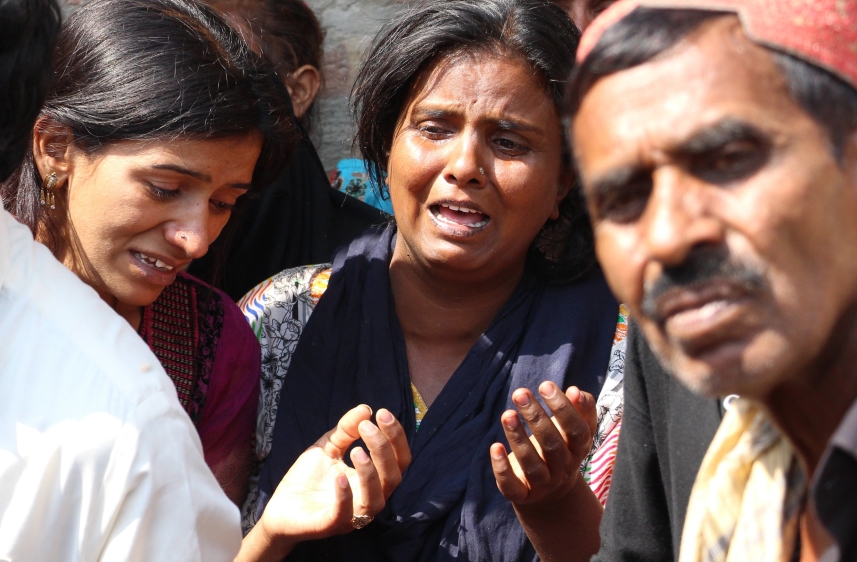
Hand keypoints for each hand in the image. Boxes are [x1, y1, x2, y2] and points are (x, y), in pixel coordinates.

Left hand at [259, 405, 410, 543]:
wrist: (280, 508)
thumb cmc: (309, 479)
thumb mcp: (328, 447)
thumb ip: (346, 430)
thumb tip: (365, 408)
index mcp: (373, 480)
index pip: (398, 459)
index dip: (395, 437)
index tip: (382, 413)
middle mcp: (368, 498)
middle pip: (393, 477)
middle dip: (383, 449)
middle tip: (367, 426)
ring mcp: (351, 515)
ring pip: (375, 499)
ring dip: (370, 473)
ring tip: (356, 450)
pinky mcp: (329, 526)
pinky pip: (344, 514)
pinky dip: (345, 495)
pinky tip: (338, 476)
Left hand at [490, 382, 595, 506]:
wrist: (554, 494)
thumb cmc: (562, 447)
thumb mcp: (574, 430)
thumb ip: (580, 409)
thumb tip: (575, 391)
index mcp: (579, 449)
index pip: (576, 430)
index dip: (563, 408)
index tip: (546, 385)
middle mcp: (563, 468)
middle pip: (552, 445)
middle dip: (535, 417)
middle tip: (520, 393)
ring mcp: (543, 484)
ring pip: (531, 464)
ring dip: (518, 438)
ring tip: (507, 414)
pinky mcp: (522, 494)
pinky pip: (512, 485)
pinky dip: (502, 468)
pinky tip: (495, 447)